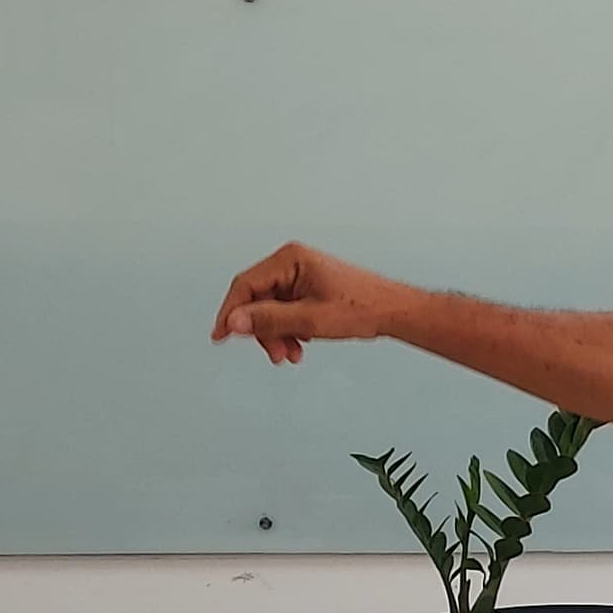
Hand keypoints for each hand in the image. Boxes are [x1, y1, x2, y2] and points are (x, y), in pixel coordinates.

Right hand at [211, 243, 392, 366]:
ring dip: (276, 334)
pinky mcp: (307, 288)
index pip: (245, 285)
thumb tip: (235, 321)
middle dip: (263, 330)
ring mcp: (299, 275)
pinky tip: (300, 344)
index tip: (221, 335)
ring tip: (292, 353)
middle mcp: (292, 262)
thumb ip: (269, 320)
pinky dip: (288, 330)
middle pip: (257, 299)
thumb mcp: (310, 320)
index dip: (231, 313)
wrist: (391, 311)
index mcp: (291, 259)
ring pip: (270, 309)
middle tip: (275, 352)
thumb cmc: (363, 307)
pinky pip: (284, 310)